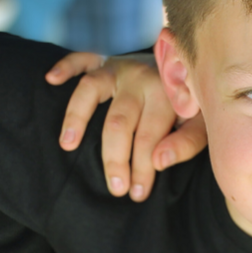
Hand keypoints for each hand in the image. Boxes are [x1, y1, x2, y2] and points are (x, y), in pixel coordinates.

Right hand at [45, 51, 207, 201]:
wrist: (184, 68)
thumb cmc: (188, 106)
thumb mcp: (199, 125)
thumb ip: (186, 144)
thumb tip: (160, 161)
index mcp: (167, 94)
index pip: (149, 135)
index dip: (143, 167)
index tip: (137, 193)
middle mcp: (142, 77)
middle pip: (119, 121)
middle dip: (115, 158)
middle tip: (114, 188)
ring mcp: (120, 67)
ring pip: (92, 89)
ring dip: (77, 117)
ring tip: (68, 145)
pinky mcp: (104, 60)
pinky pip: (81, 59)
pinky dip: (66, 67)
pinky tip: (51, 80)